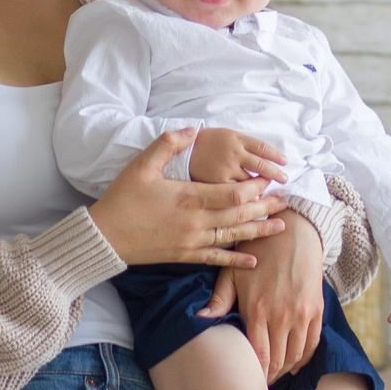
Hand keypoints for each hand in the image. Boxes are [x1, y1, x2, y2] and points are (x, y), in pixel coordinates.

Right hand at [88, 130, 288, 267]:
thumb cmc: (123, 197)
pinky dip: (236, 260)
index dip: (253, 188)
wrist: (105, 235)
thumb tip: (193, 129)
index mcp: (188, 197)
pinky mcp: (185, 255)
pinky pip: (216, 258)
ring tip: (281, 226)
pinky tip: (253, 261)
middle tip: (285, 201)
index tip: (267, 181)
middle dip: (264, 207)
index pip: (231, 194)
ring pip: (233, 237)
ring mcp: (192, 241)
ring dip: (258, 231)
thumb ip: (168, 144)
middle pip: (239, 215)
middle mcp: (195, 222)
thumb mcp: (142, 164)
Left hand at [208, 211, 323, 378]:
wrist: (293, 232)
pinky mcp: (317, 309)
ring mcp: (302, 313)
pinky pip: (313, 343)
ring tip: (274, 374)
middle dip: (268, 377)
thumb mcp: (233, 272)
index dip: (255, 375)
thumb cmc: (257, 251)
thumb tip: (200, 320)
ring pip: (295, 356)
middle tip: (259, 384)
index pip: (258, 356)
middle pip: (277, 361)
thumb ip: (219, 300)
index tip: (247, 383)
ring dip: (285, 370)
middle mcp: (282, 315)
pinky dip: (304, 358)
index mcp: (257, 309)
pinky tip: (293, 364)